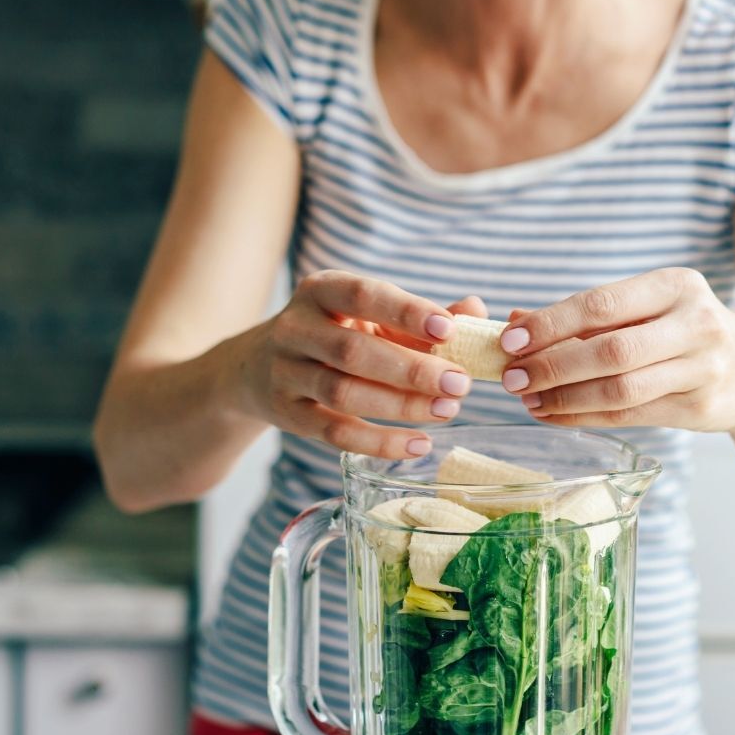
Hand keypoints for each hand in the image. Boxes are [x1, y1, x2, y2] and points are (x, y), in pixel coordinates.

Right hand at [236, 269, 485, 457]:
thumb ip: (422, 315)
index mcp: (321, 290)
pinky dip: (380, 442)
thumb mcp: (369, 316)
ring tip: (447, 410)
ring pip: (345, 393)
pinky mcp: (288, 415)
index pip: (363, 294)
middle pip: (354, 350)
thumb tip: (476, 310)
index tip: (448, 328)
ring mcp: (286, 373)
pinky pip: (336, 433)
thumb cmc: (335, 334)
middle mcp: (296, 328)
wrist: (259, 367)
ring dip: (402, 406)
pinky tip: (419, 444)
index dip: (406, 311)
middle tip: (459, 383)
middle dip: (412, 370)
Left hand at [497, 268, 734, 433]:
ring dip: (565, 397)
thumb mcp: (648, 309)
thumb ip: (587, 314)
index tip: (510, 339)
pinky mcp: (700, 407)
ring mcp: (703, 368)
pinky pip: (630, 415)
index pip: (602, 304)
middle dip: (553, 365)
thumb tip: (514, 320)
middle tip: (512, 378)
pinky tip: (555, 414)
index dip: (551, 323)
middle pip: (610, 350)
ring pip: (620, 388)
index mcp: (677, 285)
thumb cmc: (685, 332)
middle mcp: (696, 323)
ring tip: (528, 400)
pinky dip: (585, 417)